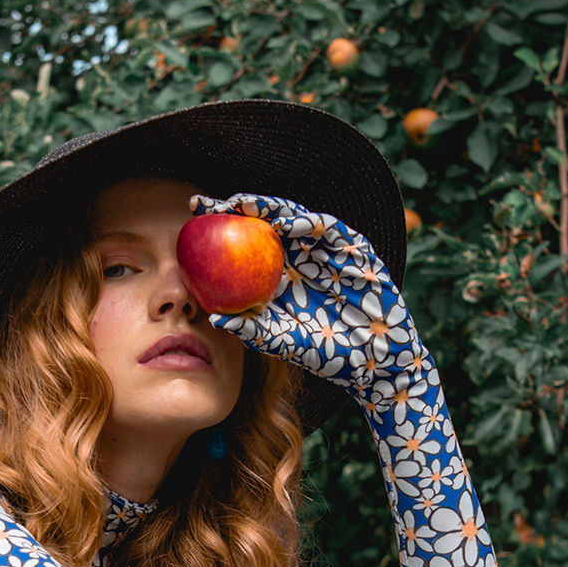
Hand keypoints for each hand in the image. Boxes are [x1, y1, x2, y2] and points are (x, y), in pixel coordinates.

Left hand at [191, 192, 425, 401]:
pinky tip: (287, 223)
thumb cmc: (328, 355)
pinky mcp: (356, 249)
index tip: (192, 220)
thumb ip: (252, 330)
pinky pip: (330, 230)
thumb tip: (213, 319)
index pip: (246, 245)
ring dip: (271, 208)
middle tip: (210, 204)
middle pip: (267, 223)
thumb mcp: (282, 342)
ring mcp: (328, 250)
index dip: (220, 230)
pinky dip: (309, 224)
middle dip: (239, 208)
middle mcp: (301, 256)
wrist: (375, 362)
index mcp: (280, 274)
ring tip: (244, 204)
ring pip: (296, 218)